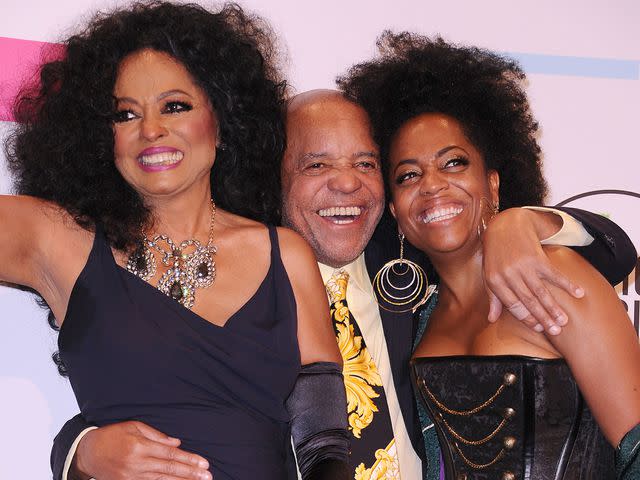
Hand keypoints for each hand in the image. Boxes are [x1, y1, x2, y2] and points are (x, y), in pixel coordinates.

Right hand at [72, 421, 211, 479]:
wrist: (87, 453)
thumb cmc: (112, 435)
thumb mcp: (134, 427)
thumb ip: (156, 435)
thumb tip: (177, 443)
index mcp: (140, 446)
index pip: (170, 454)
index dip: (188, 459)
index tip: (203, 463)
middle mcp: (137, 463)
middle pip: (169, 469)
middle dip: (190, 473)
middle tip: (207, 476)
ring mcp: (132, 476)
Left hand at [482, 208, 583, 333]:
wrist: (506, 226)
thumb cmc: (496, 255)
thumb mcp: (489, 275)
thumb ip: (493, 298)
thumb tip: (491, 319)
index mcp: (495, 281)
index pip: (513, 306)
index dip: (527, 319)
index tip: (539, 329)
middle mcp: (508, 275)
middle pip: (529, 302)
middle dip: (543, 318)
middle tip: (556, 331)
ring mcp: (523, 266)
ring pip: (541, 292)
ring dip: (554, 308)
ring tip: (564, 321)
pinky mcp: (537, 258)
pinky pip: (554, 275)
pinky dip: (567, 285)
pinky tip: (579, 294)